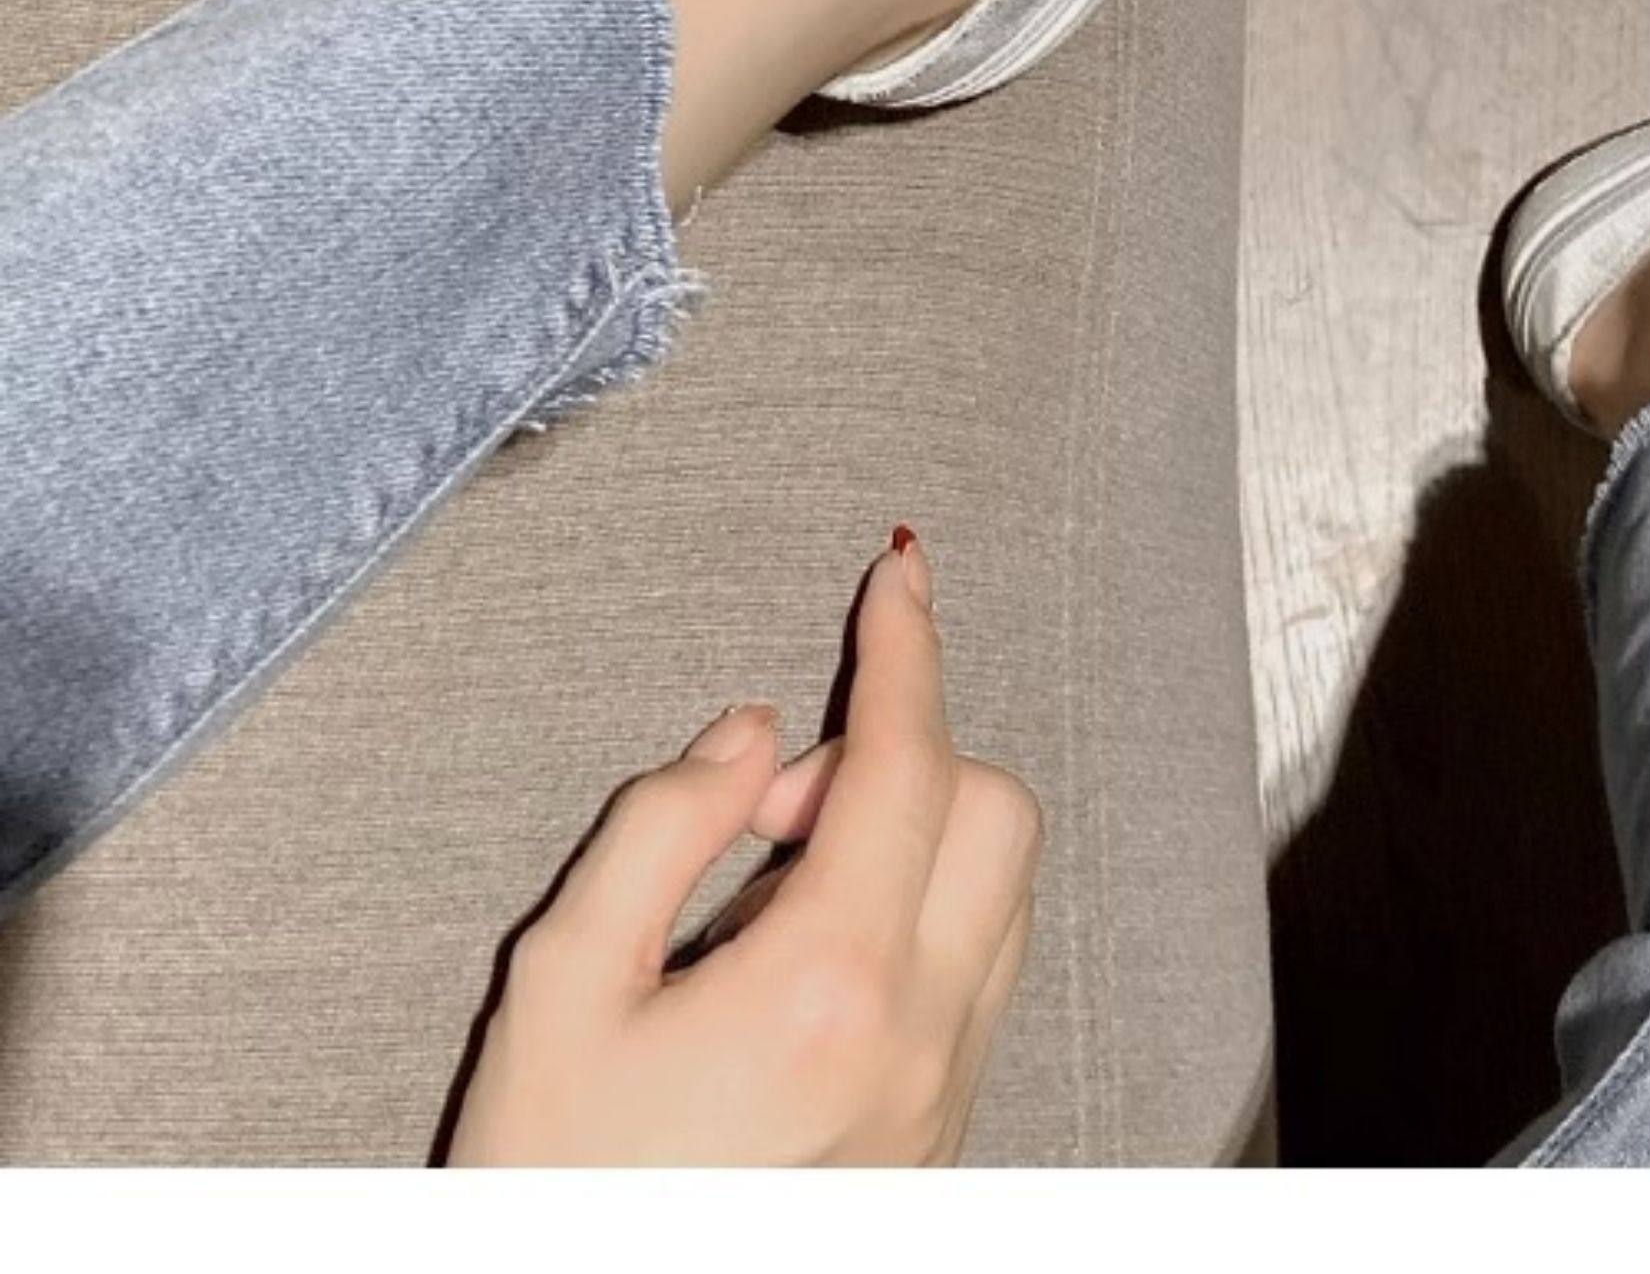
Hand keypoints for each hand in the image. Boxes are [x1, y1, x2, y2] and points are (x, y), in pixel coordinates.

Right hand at [447, 532, 1039, 1164]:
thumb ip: (664, 823)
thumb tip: (754, 732)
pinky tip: (803, 956)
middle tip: (772, 814)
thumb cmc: (547, 1183)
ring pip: (999, 890)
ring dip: (916, 837)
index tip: (898, 569)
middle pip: (993, 808)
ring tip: (773, 895)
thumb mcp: (562, 983)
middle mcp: (919, 1040)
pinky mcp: (940, 1140)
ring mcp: (943, 1099)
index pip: (908, 759)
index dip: (905, 643)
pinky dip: (921, 914)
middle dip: (904, 757)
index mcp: (828, 986)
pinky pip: (977, 974)